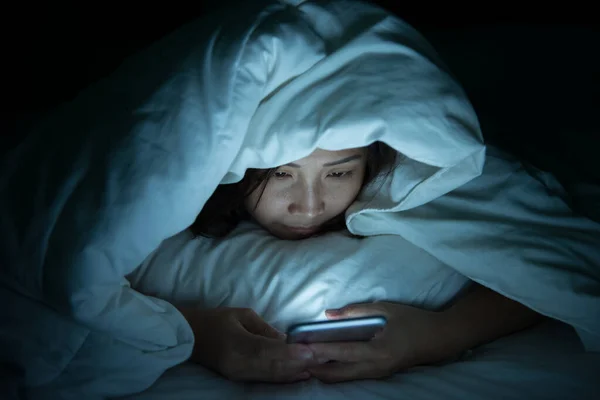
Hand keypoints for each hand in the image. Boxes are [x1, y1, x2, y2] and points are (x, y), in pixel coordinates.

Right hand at [178, 306, 318, 381]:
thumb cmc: (215, 320)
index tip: (311, 351)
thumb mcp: (242, 315)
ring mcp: (239, 375)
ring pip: (273, 376)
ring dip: (296, 372)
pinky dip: (285, 378)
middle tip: (322, 357)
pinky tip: (300, 376)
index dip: (291, 354)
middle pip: (274, 367)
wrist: (189, 336)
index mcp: (237, 344)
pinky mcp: (240, 379)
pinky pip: (266, 380)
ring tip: (317, 366)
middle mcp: (239, 364)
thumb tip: (287, 340)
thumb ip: (265, 329)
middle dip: (300, 363)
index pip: (268, 351)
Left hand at [307, 302, 459, 382]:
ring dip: (325, 373)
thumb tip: (329, 314)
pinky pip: (353, 377)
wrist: (439, 339)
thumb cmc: (413, 320)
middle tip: (296, 360)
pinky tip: (325, 365)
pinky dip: (337, 373)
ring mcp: (378, 374)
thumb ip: (356, 311)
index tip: (301, 347)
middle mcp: (376, 367)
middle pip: (339, 375)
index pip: (342, 353)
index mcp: (379, 350)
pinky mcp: (380, 374)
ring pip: (345, 379)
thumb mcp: (386, 309)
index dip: (320, 351)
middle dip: (316, 369)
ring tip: (305, 362)